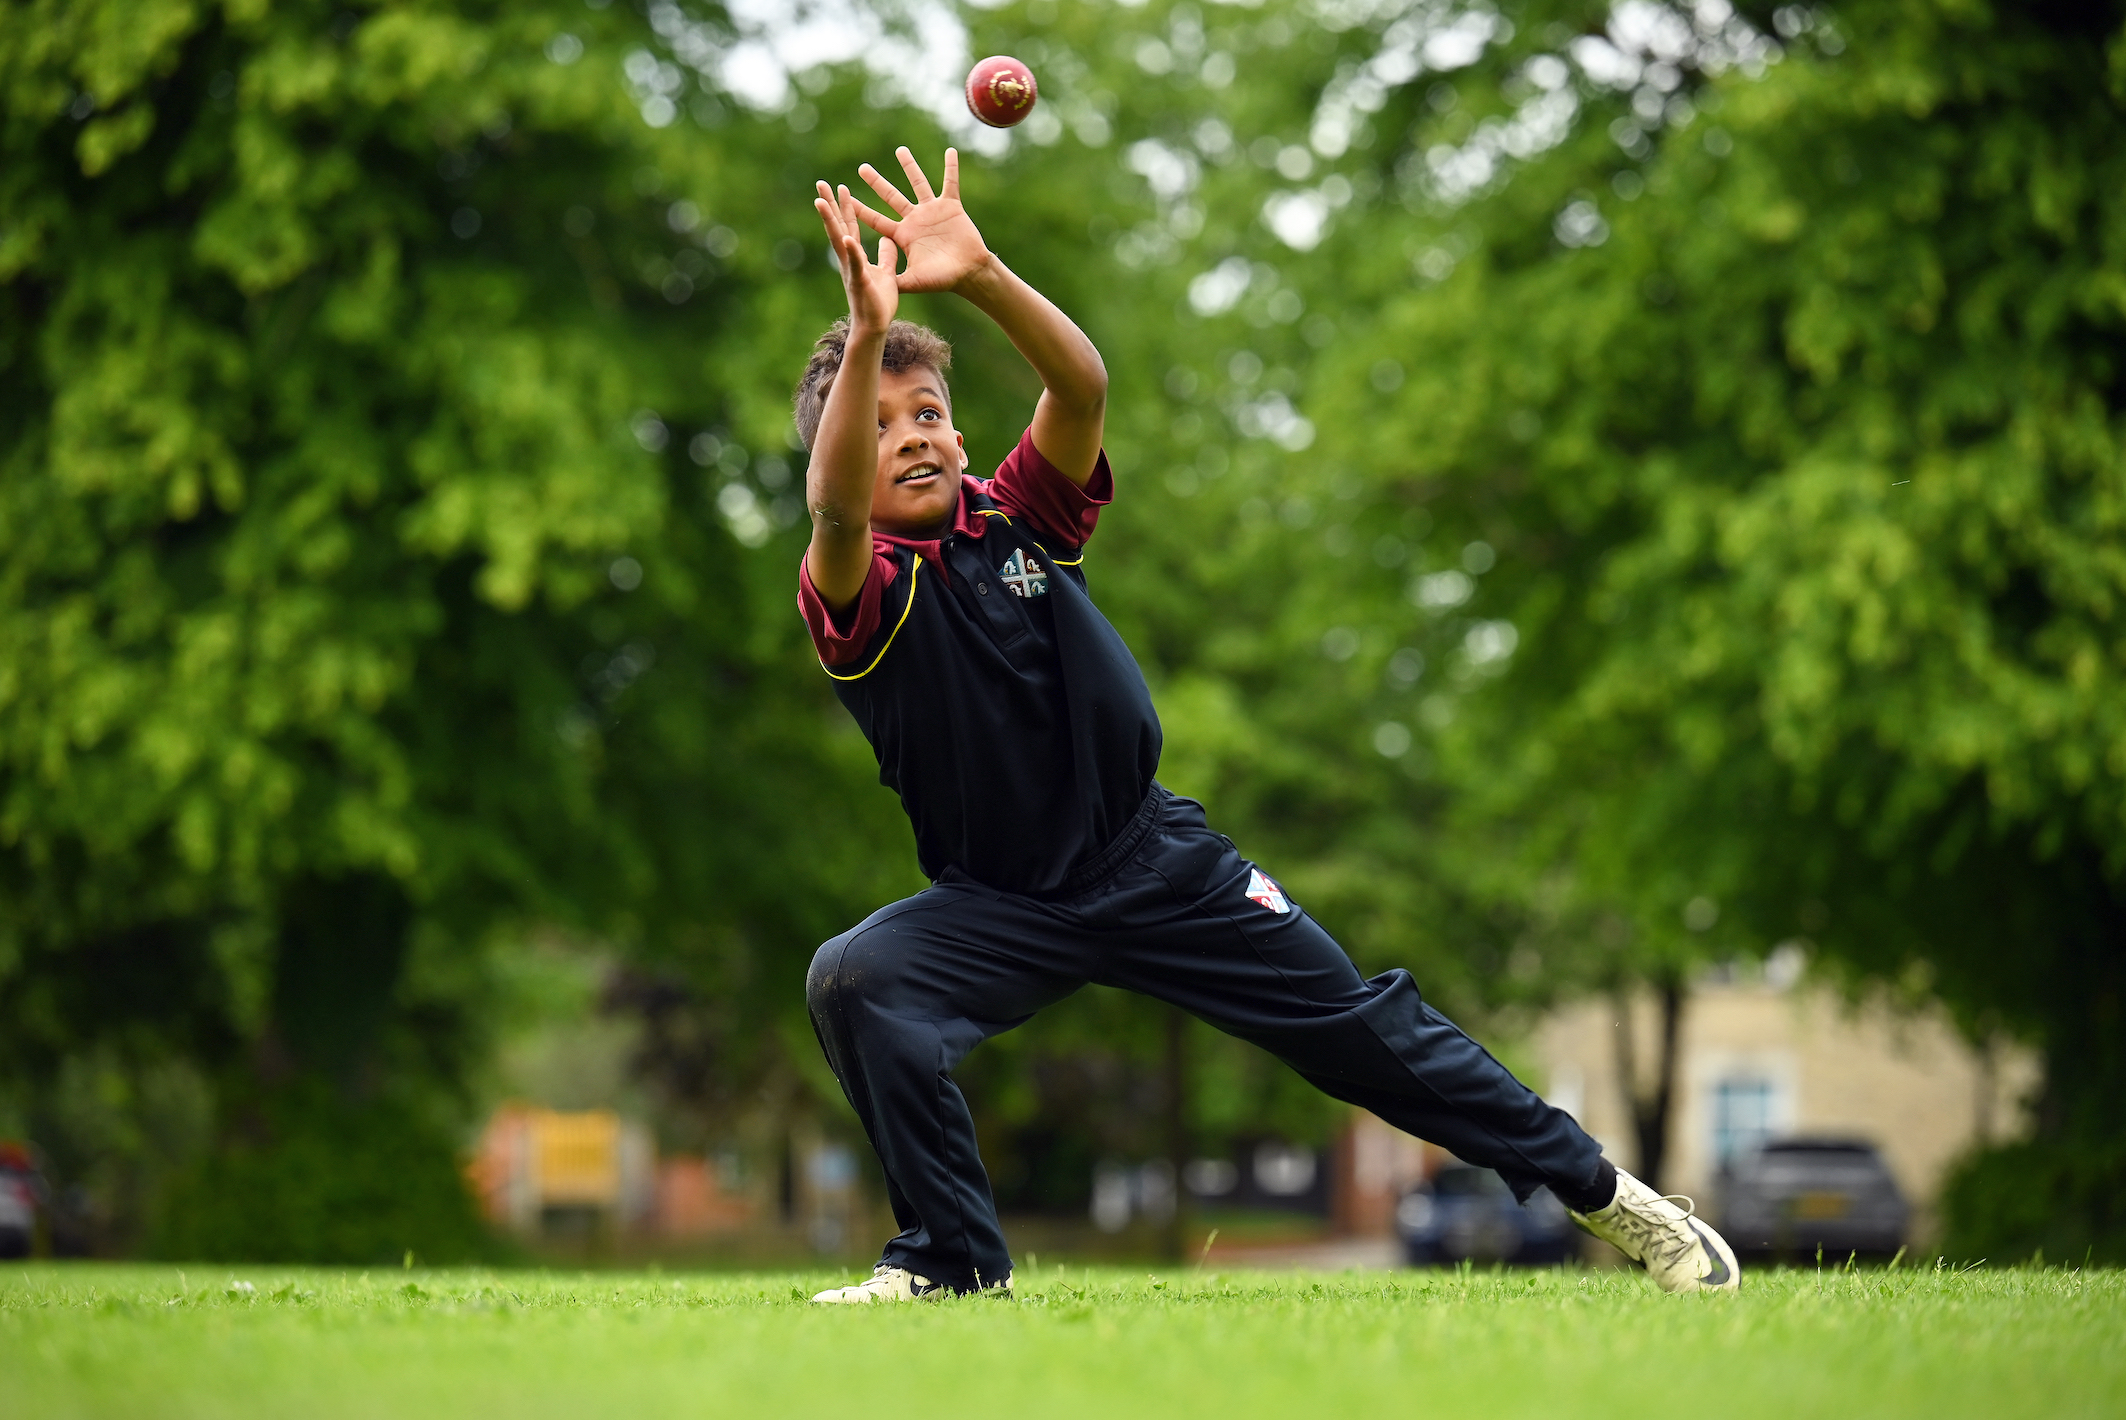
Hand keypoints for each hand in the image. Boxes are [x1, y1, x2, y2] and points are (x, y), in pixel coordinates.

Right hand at [813, 180, 898, 331]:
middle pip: (838, 227)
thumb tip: (888, 239)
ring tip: (821, 202)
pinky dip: (852, 251)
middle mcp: (850, 260)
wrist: (876, 327)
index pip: (851, 226)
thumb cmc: (879, 303)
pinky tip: (847, 238)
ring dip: (831, 221)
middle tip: (820, 183)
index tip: (841, 186)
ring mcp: (852, 270)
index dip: (846, 207)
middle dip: (830, 205)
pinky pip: (856, 264)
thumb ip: (886, 256)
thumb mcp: (886, 273)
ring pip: (839, 241)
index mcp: (857, 256)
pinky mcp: (860, 282)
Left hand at [847, 148, 994, 295]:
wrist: (969, 273)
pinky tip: (950, 151)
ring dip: (909, 166)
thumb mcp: (914, 281)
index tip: (846, 199)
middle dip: (876, 182)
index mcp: (903, 235)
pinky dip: (951, 167)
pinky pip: (951, 183)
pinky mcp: (952, 207)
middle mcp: (915, 219)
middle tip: (862, 168)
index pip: (877, 220)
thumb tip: (875, 287)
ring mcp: (932, 211)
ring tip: (900, 150)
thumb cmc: (942, 279)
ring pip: (918, 183)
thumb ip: (895, 280)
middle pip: (891, 196)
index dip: (861, 210)